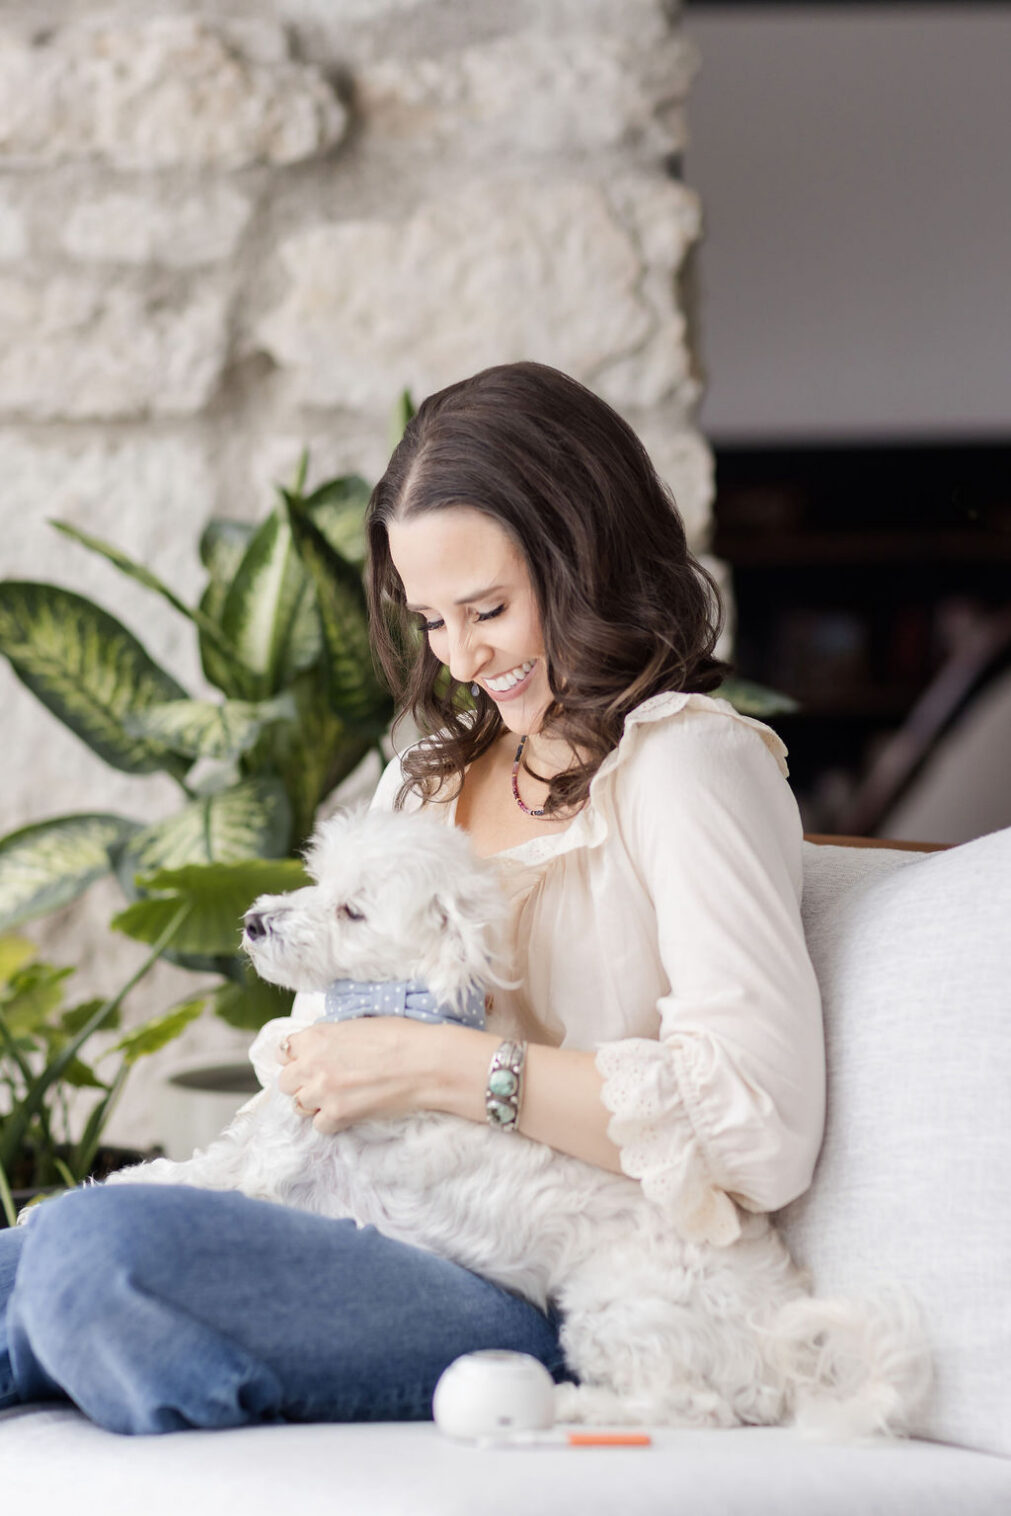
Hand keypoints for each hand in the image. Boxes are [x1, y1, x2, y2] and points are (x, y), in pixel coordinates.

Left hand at [276, 1017, 427, 1134]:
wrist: (425, 1062)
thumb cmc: (401, 1037)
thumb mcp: (358, 1024)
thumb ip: (331, 1037)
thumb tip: (323, 1047)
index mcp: (317, 1036)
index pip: (284, 1051)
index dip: (296, 1058)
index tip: (307, 1062)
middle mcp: (312, 1063)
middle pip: (285, 1082)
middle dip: (301, 1082)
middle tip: (323, 1082)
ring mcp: (323, 1091)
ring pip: (298, 1106)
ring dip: (315, 1103)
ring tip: (338, 1098)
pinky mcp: (338, 1114)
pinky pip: (319, 1126)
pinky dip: (331, 1122)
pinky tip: (349, 1112)